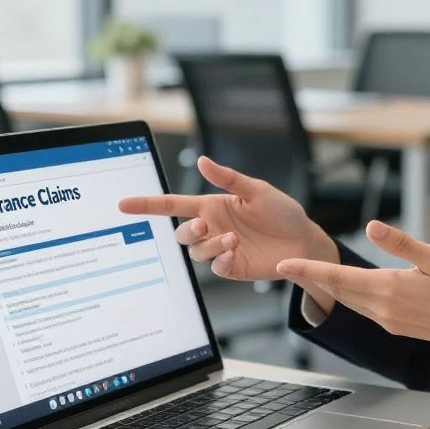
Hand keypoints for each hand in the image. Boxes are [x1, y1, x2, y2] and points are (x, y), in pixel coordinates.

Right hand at [118, 156, 338, 282]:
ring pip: (196, 252)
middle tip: (204, 225)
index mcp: (213, 206)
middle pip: (180, 233)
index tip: (124, 204)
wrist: (304, 240)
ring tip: (234, 239)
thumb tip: (203, 160)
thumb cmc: (282, 212)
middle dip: (187, 230)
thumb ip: (228, 179)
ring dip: (209, 245)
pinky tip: (233, 253)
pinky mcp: (232, 267)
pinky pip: (214, 268)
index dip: (148, 205)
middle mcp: (213, 228)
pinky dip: (219, 260)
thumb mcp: (257, 190)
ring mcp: (221, 249)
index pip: (173, 205)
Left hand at [276, 220, 429, 357]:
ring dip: (327, 288)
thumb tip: (372, 226)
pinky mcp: (396, 326)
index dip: (308, 270)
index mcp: (389, 288)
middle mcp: (382, 309)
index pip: (337, 277)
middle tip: (286, 267)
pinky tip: (345, 289)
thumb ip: (400, 243)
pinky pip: (364, 309)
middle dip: (310, 278)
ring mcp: (388, 320)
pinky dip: (347, 297)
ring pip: (349, 301)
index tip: (284, 265)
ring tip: (307, 275)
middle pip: (336, 291)